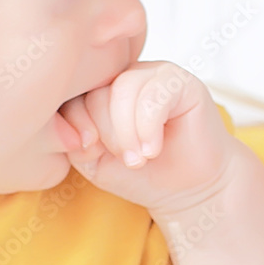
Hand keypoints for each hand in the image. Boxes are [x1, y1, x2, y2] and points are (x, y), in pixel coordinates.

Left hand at [58, 62, 235, 212]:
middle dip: (107, 133)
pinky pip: (154, 95)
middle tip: (128, 161)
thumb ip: (75, 138)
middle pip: (98, 91)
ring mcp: (155, 75)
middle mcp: (126, 76)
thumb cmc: (145, 175)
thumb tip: (72, 123)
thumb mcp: (95, 161)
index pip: (72, 93)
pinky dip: (149, 127)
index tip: (92, 155)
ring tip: (140, 158)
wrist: (191, 189)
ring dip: (127, 131)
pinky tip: (154, 149)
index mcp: (100, 90)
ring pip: (124, 89)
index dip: (77, 126)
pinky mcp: (182, 82)